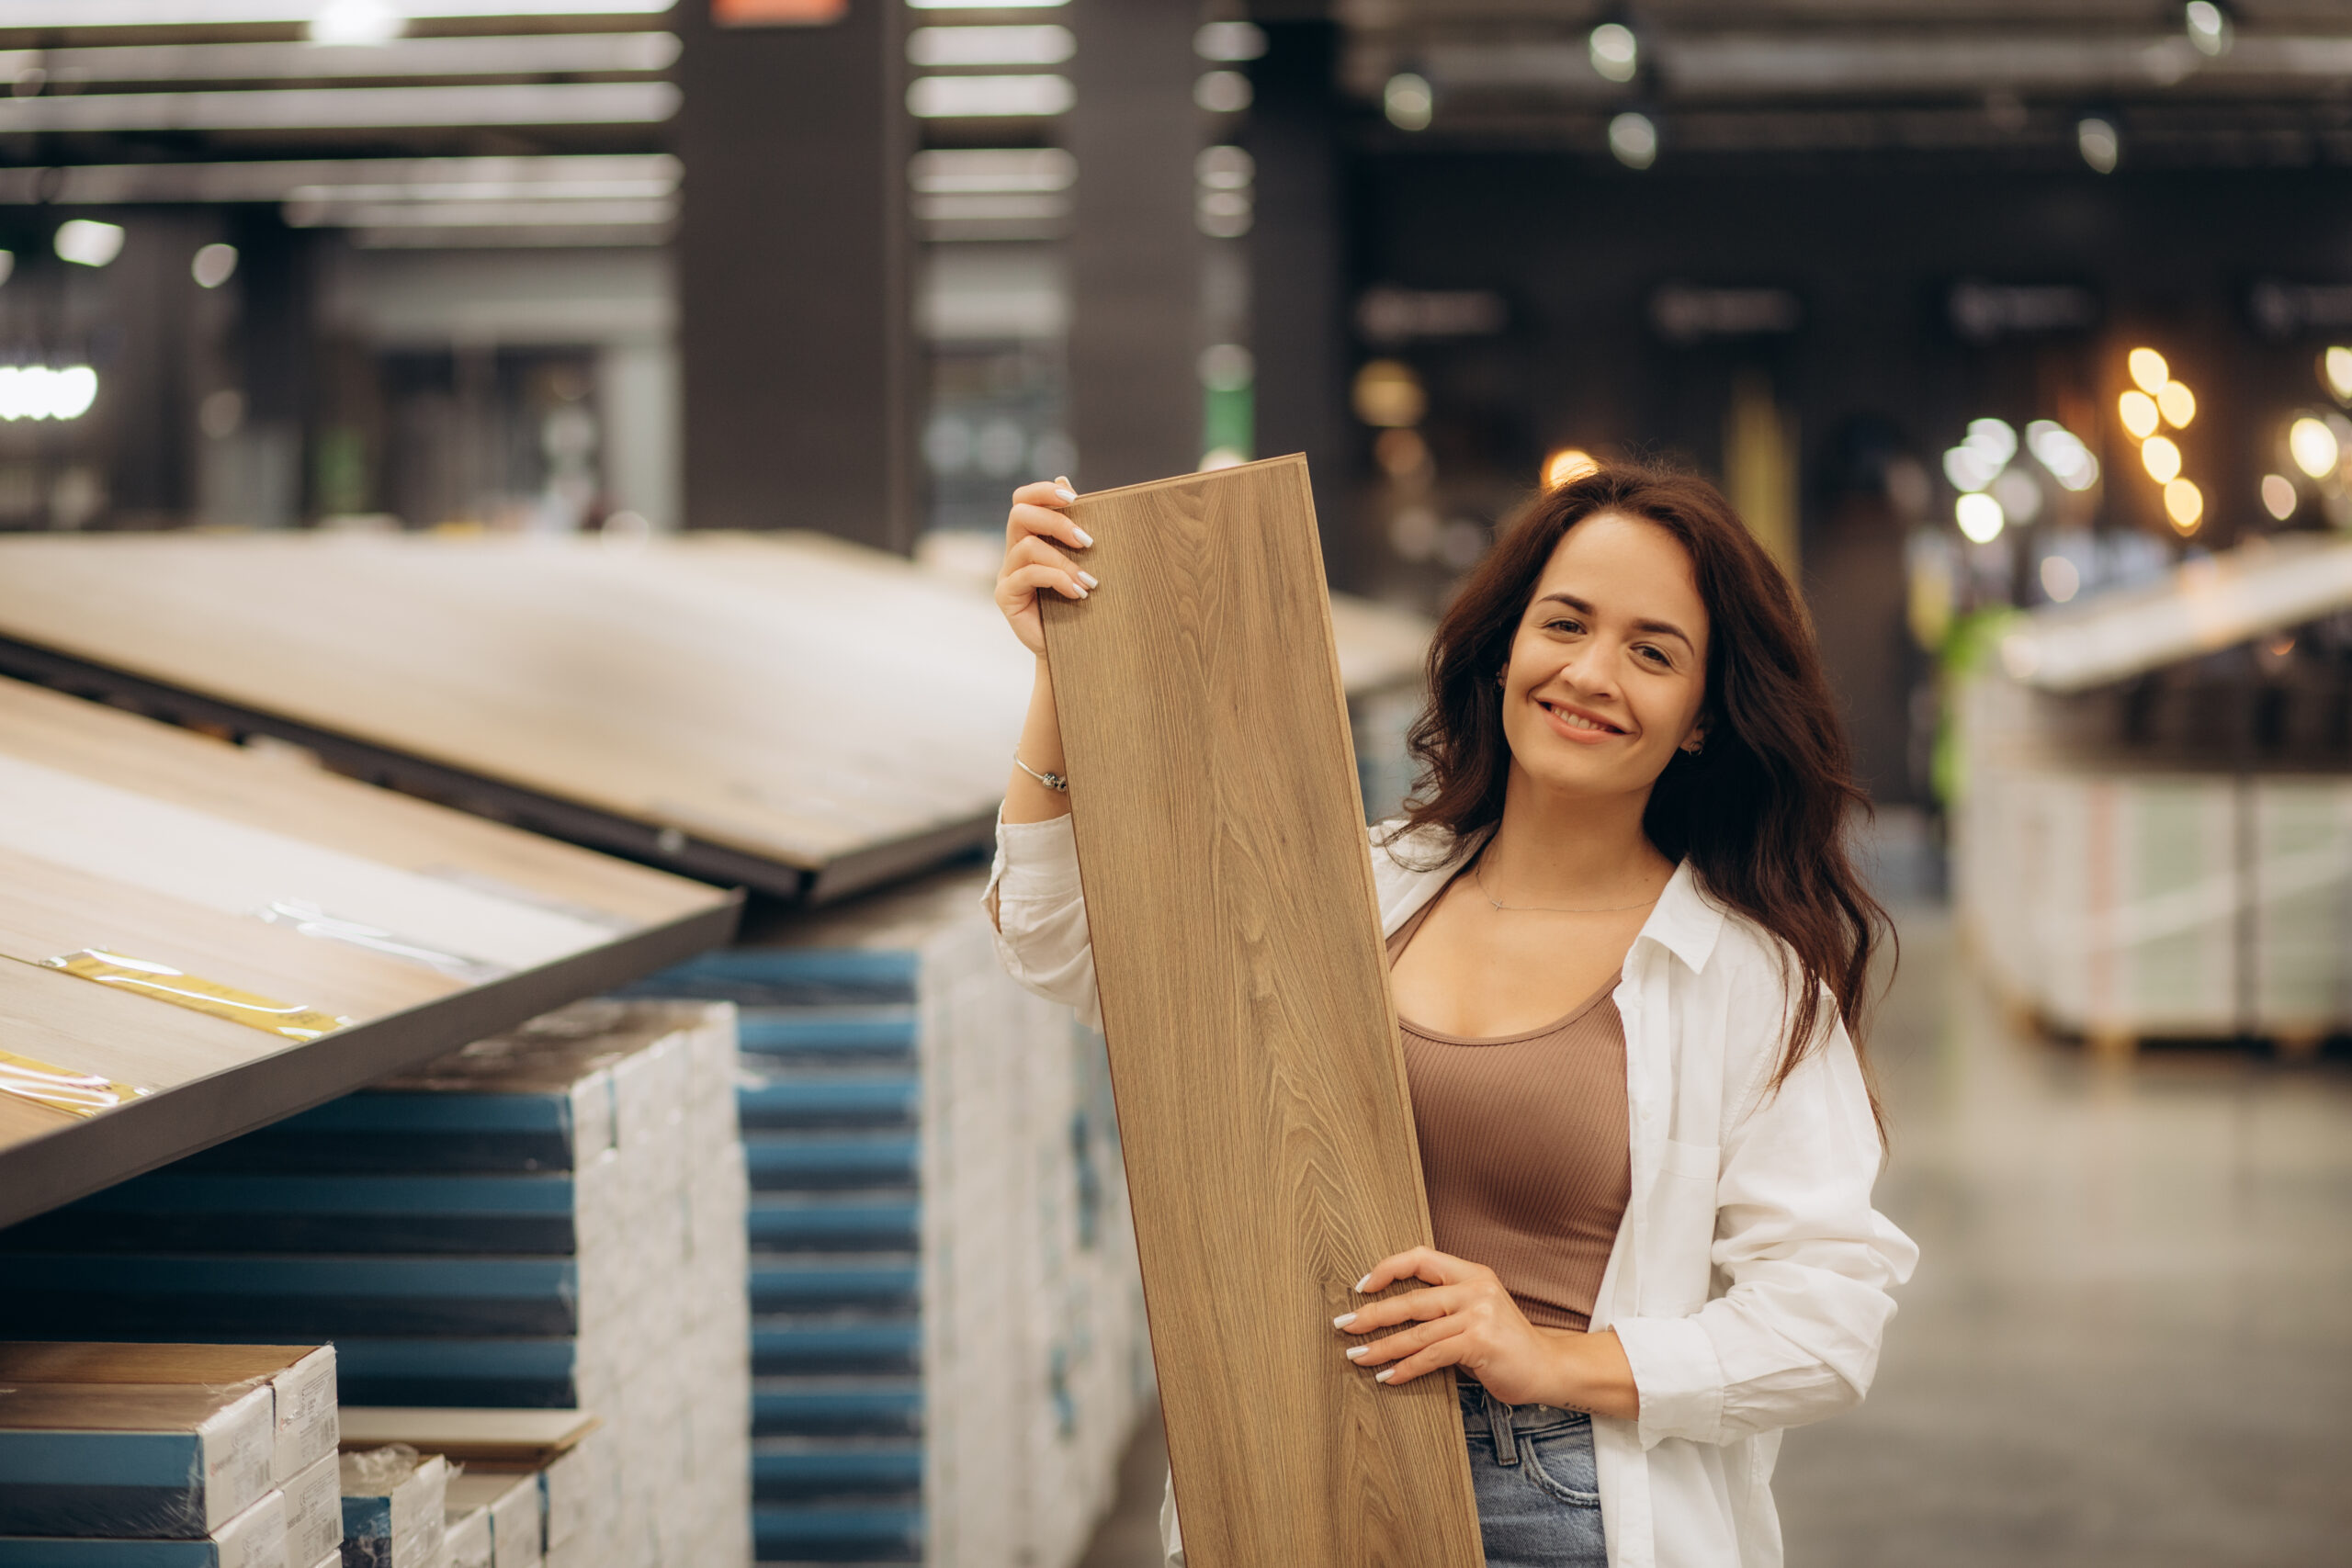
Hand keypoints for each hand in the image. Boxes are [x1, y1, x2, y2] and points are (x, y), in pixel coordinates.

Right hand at [995, 477, 1094, 656]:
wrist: (1071, 649)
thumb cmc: (1078, 601)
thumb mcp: (1079, 559)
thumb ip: (1072, 525)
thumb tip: (1064, 477)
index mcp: (1029, 537)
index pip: (1022, 500)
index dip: (1043, 491)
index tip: (1074, 498)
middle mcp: (1013, 551)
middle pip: (1020, 515)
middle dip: (1056, 522)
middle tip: (1088, 541)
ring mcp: (1006, 573)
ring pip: (1027, 546)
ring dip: (1064, 561)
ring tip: (1090, 581)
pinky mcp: (1005, 595)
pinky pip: (1028, 575)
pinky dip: (1057, 579)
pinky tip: (1079, 592)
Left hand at [1334, 1246, 1638, 1417]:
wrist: (1550, 1368)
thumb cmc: (1508, 1344)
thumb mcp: (1478, 1312)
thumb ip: (1445, 1308)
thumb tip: (1394, 1318)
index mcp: (1473, 1273)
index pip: (1421, 1258)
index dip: (1388, 1269)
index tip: (1362, 1286)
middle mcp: (1475, 1288)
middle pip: (1412, 1299)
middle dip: (1373, 1314)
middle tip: (1345, 1325)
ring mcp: (1478, 1315)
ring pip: (1417, 1332)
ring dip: (1382, 1347)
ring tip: (1358, 1356)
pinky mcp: (1479, 1343)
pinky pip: (1432, 1356)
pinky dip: (1407, 1368)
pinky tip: (1389, 1377)